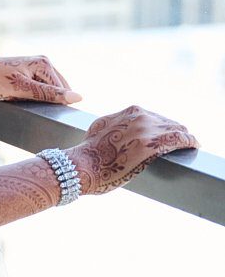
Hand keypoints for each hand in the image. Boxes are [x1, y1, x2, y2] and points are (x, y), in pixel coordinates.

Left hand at [0, 54, 81, 103]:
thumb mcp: (23, 90)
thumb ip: (49, 94)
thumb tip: (78, 98)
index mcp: (44, 62)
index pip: (63, 90)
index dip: (54, 104)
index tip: (40, 110)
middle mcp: (43, 62)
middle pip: (58, 90)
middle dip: (48, 101)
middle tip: (29, 106)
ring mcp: (35, 67)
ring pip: (48, 91)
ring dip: (40, 100)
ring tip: (22, 101)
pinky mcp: (28, 73)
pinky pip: (39, 90)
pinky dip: (33, 97)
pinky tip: (21, 99)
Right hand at [68, 105, 198, 194]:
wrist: (82, 165)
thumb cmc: (88, 153)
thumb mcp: (101, 128)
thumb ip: (115, 124)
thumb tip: (120, 130)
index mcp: (127, 112)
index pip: (153, 116)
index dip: (163, 125)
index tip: (168, 132)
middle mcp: (137, 116)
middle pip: (166, 122)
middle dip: (175, 130)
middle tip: (183, 140)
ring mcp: (145, 130)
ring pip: (174, 129)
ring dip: (183, 136)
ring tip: (190, 142)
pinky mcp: (152, 145)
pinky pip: (178, 139)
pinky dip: (188, 141)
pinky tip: (194, 144)